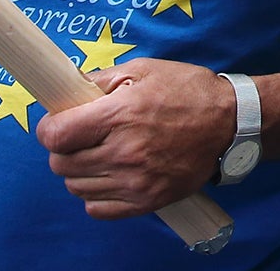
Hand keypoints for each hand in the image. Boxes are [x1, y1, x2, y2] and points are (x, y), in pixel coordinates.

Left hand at [36, 60, 234, 217]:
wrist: (230, 123)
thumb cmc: (187, 91)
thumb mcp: (145, 70)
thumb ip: (102, 80)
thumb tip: (68, 90)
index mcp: (121, 115)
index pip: (56, 135)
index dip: (49, 128)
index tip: (57, 123)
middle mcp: (125, 152)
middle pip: (61, 164)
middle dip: (64, 149)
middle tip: (82, 137)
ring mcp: (135, 181)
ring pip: (76, 187)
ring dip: (80, 172)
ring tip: (101, 154)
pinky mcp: (147, 202)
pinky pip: (96, 209)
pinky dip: (96, 195)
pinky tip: (111, 175)